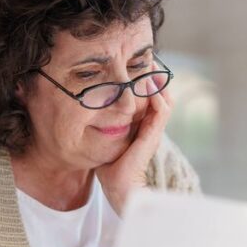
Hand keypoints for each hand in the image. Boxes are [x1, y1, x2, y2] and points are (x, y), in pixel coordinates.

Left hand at [95, 70, 171, 213]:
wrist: (120, 189)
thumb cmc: (110, 170)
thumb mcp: (104, 141)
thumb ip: (100, 126)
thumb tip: (81, 111)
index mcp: (143, 127)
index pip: (150, 98)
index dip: (146, 81)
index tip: (135, 64)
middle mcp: (151, 126)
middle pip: (161, 94)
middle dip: (154, 75)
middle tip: (146, 56)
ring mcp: (154, 131)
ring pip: (165, 99)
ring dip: (158, 81)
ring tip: (150, 64)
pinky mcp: (152, 135)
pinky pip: (161, 110)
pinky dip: (157, 95)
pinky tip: (149, 83)